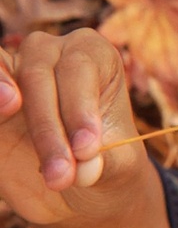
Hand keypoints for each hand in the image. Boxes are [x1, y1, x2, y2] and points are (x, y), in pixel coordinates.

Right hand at [0, 29, 170, 227]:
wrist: (73, 176)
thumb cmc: (102, 158)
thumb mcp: (115, 162)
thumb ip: (104, 161)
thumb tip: (85, 169)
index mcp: (95, 54)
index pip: (81, 70)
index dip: (80, 109)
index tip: (87, 149)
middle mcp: (51, 51)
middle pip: (39, 75)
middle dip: (48, 129)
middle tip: (61, 176)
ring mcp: (13, 67)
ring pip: (2, 73)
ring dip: (3, 104)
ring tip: (11, 111)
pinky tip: (0, 113)